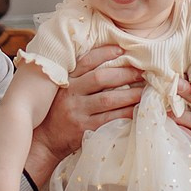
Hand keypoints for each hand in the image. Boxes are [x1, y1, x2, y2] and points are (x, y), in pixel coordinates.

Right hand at [35, 45, 142, 159]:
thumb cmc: (57, 112)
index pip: (86, 61)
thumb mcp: (62, 90)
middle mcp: (71, 94)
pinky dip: (126, 114)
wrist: (45, 141)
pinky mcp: (85, 129)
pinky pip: (110, 120)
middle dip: (124, 73)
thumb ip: (79, 77)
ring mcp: (78, 112)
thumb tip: (109, 62)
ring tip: (145, 91)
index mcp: (67, 81)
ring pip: (109, 99)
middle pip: (101, 78)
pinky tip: (137, 110)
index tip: (122, 49)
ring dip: (130, 95)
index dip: (105, 53)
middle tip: (141, 72)